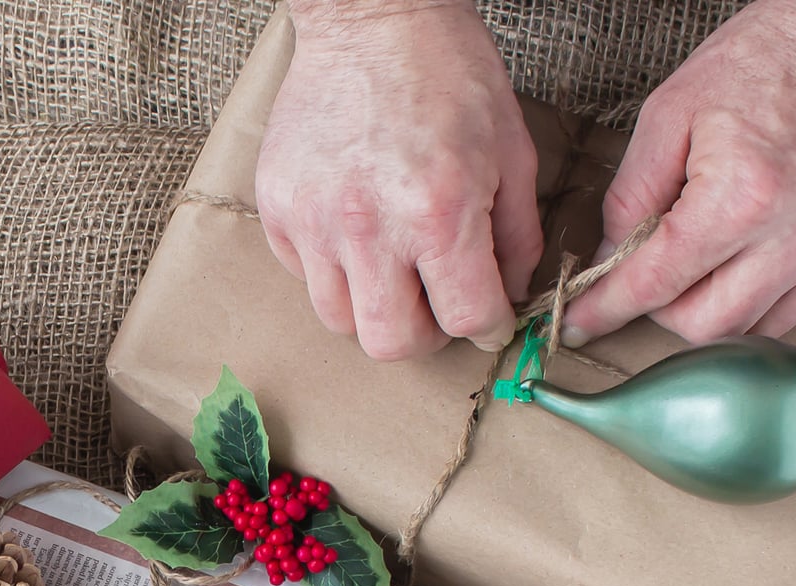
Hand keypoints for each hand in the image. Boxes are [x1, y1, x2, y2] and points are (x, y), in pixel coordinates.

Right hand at [255, 0, 541, 359]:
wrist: (371, 15)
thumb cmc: (446, 72)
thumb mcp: (511, 149)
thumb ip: (516, 235)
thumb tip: (509, 295)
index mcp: (439, 211)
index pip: (466, 318)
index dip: (486, 326)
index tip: (486, 319)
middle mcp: (370, 227)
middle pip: (390, 343)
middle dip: (422, 335)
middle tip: (434, 305)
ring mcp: (315, 222)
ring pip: (340, 321)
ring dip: (373, 307)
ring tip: (391, 269)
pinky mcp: (279, 211)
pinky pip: (304, 278)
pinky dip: (333, 271)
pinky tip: (354, 232)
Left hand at [564, 0, 795, 346]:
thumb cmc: (760, 63)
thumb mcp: (671, 115)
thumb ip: (629, 196)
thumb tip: (606, 260)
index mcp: (742, 197)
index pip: (653, 284)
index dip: (605, 310)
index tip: (574, 324)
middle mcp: (791, 234)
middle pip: (699, 323)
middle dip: (658, 309)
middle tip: (645, 271)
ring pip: (741, 328)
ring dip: (702, 310)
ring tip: (692, 263)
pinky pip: (782, 314)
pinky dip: (745, 305)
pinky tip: (729, 269)